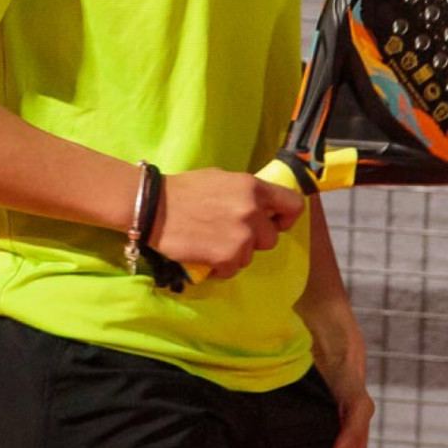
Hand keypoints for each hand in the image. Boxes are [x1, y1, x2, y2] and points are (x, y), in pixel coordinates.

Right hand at [149, 168, 303, 279]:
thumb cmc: (184, 189)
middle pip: (271, 237)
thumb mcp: (221, 178)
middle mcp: (252, 212)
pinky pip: (234, 269)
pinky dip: (221, 266)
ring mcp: (241, 237)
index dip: (285, 216)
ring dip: (236, 252)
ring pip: (251, 255)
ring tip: (213, 242)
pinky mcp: (227, 258)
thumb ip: (246, 192)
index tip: (274, 221)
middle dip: (254, 238)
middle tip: (232, 233)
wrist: (154, 208)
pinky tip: (206, 253)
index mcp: (253, 188)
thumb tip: (262, 204)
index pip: (293, 205)